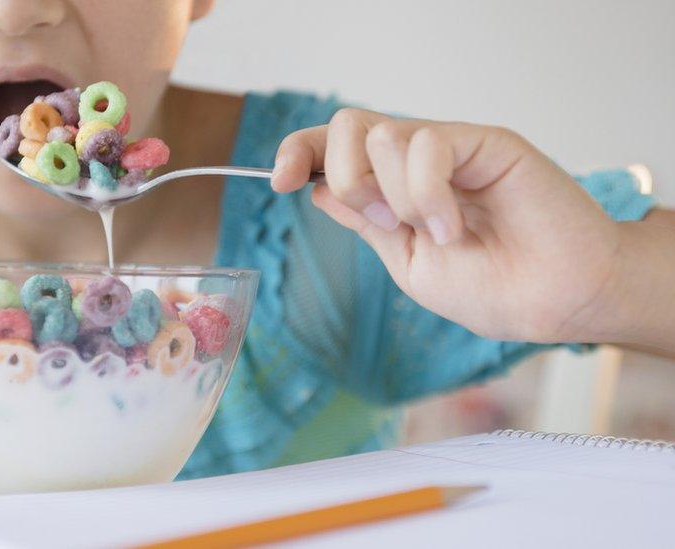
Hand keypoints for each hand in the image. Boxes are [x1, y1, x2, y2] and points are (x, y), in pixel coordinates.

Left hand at [271, 108, 626, 343]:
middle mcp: (417, 159)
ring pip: (381, 134)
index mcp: (393, 186)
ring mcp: (451, 146)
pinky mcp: (485, 141)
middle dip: (343, 175)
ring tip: (438, 232)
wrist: (552, 303)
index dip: (298, 152)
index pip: (333, 146)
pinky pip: (427, 144)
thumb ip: (365, 221)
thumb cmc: (491, 289)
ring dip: (395, 195)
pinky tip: (455, 225)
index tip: (279, 181)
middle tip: (383, 221)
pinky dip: (429, 194)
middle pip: (346, 124)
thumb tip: (318, 188)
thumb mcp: (406, 261)